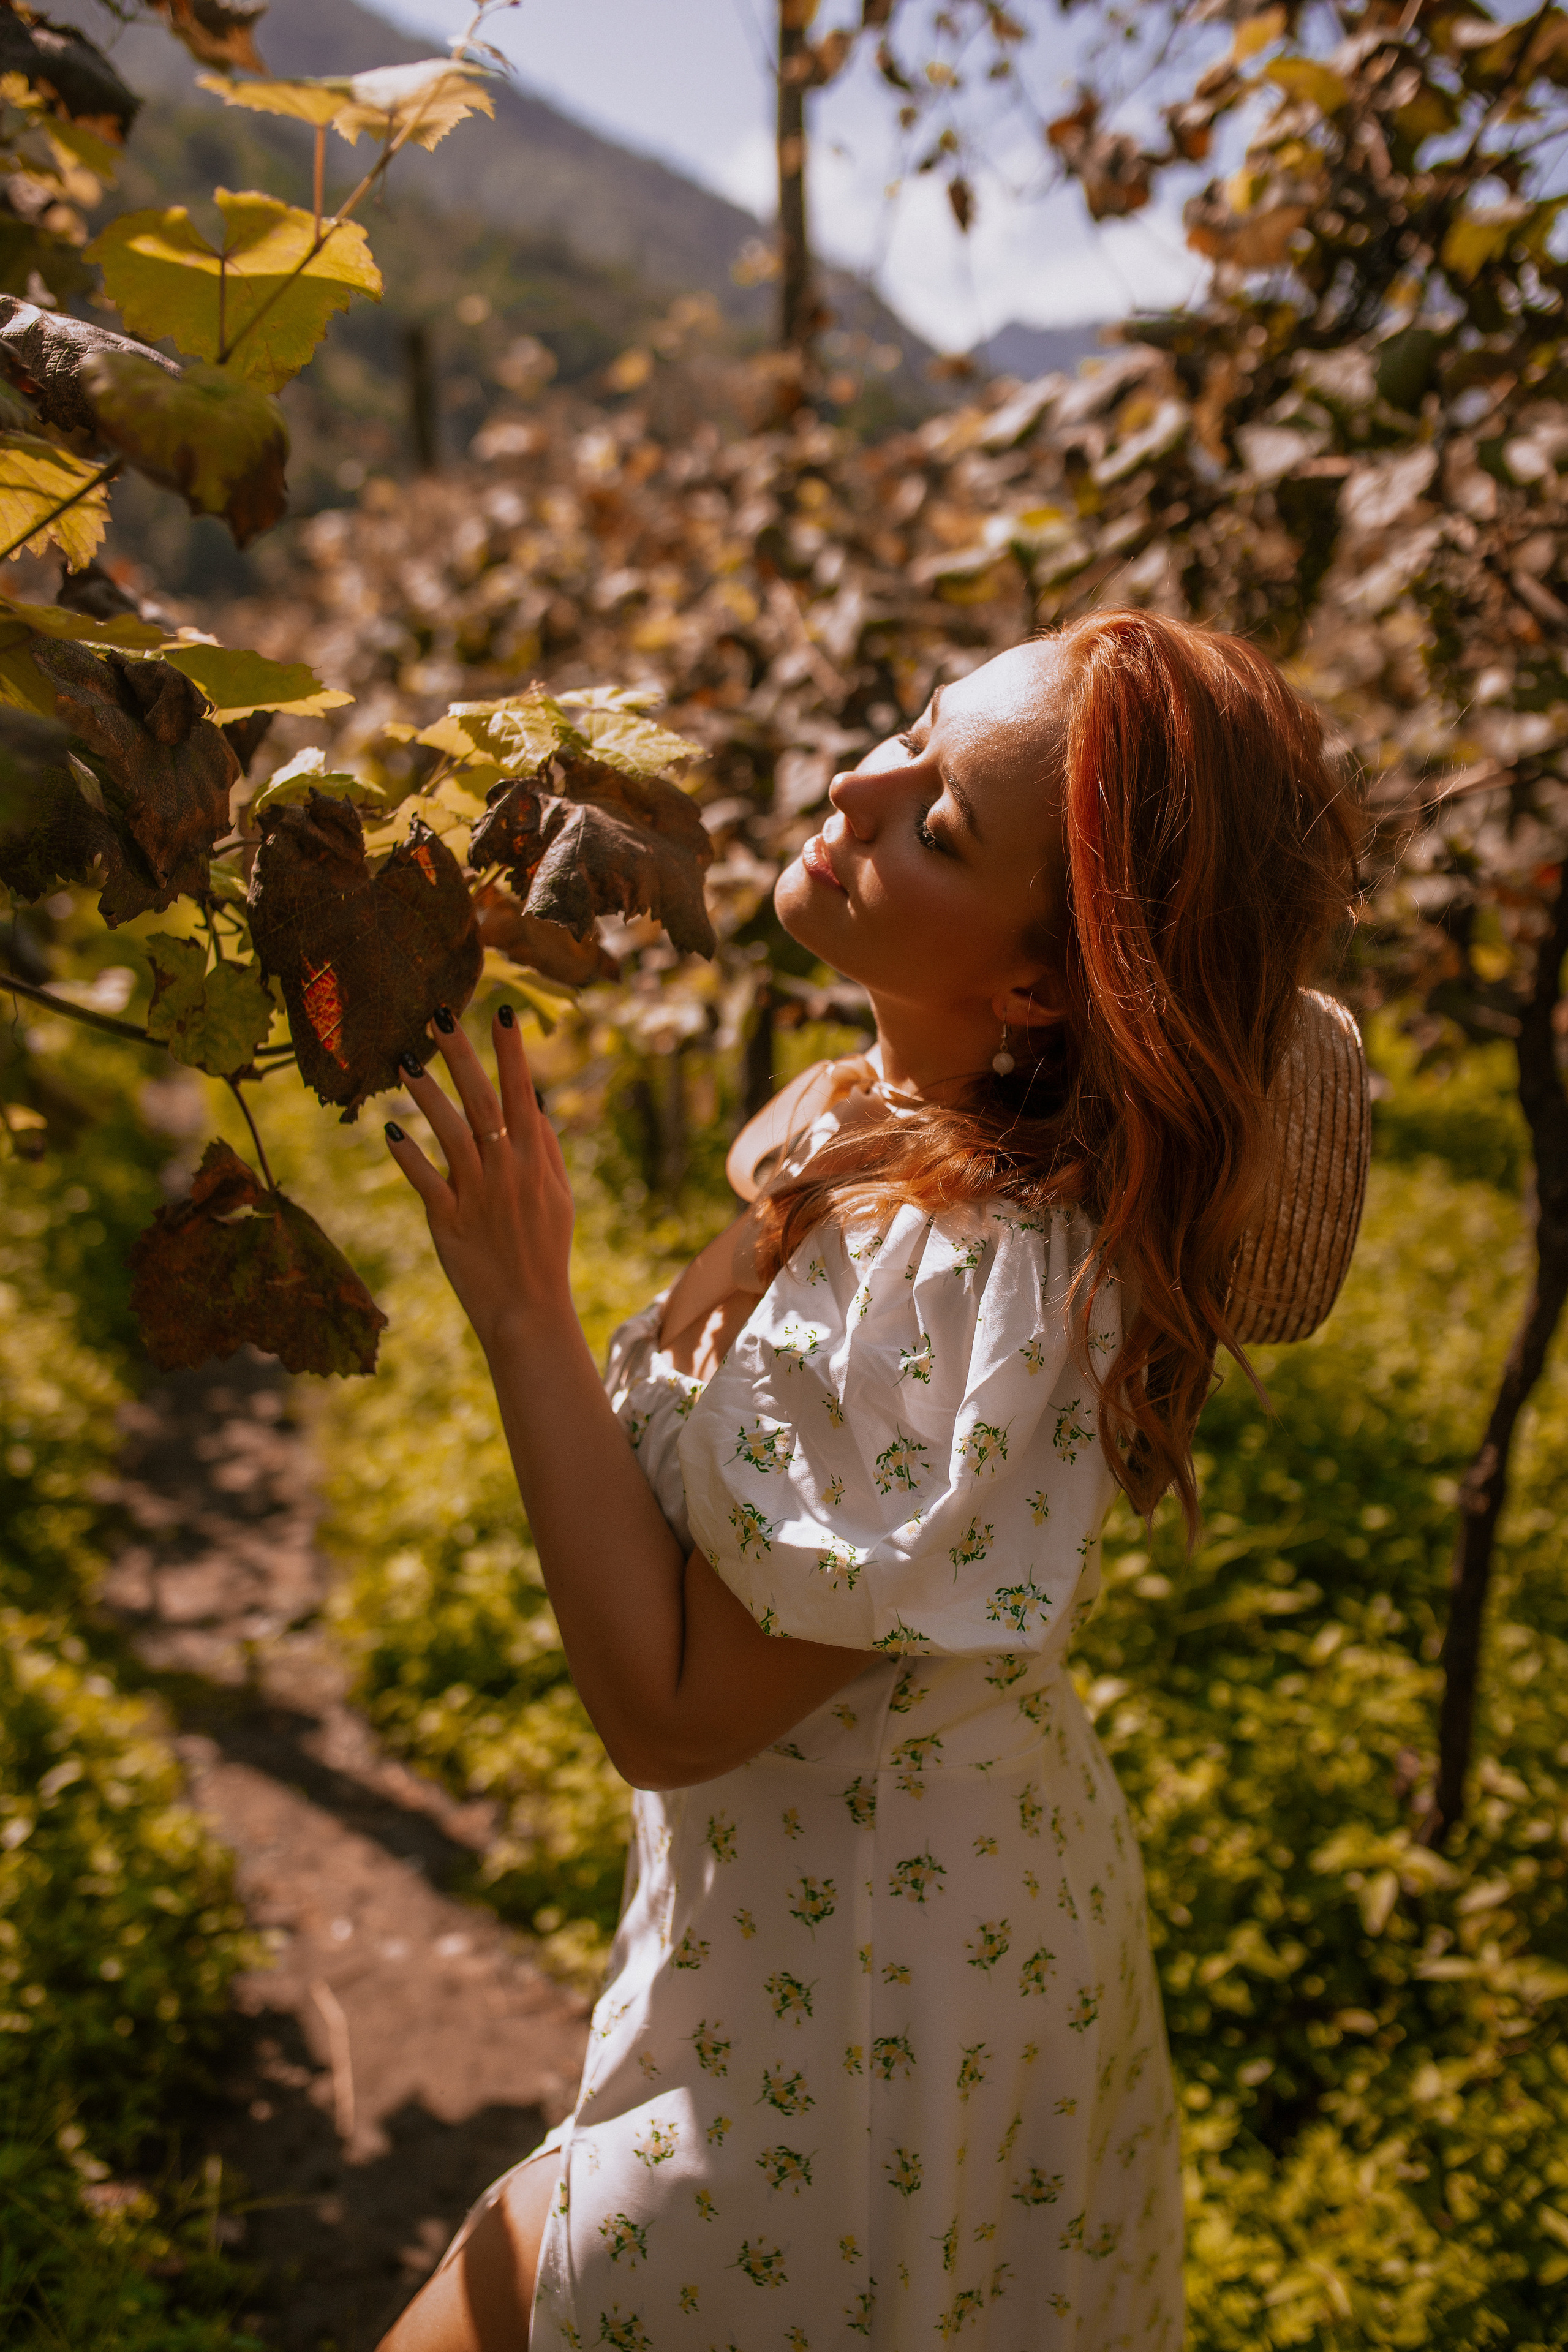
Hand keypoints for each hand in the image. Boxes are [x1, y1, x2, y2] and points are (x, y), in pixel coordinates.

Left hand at [385, 1005, 575, 1353]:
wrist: (529, 1309)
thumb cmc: (545, 1248)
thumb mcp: (558, 1195)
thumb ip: (543, 1147)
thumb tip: (530, 1099)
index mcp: (533, 1160)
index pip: (522, 1093)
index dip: (512, 1052)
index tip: (502, 1010)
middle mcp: (506, 1170)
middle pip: (482, 1102)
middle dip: (462, 1056)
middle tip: (439, 1015)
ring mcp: (476, 1194)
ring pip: (449, 1134)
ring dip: (426, 1095)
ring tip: (403, 1059)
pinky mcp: (448, 1221)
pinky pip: (425, 1181)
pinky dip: (408, 1156)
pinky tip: (388, 1130)